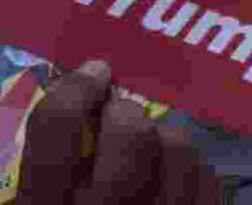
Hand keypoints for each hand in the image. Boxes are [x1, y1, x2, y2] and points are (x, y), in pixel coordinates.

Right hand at [17, 60, 220, 204]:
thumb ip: (43, 160)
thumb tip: (68, 94)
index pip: (57, 129)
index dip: (76, 89)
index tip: (93, 71)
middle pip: (130, 133)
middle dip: (126, 113)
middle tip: (118, 115)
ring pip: (179, 149)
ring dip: (164, 138)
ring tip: (149, 149)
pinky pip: (209, 180)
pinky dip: (192, 170)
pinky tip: (173, 178)